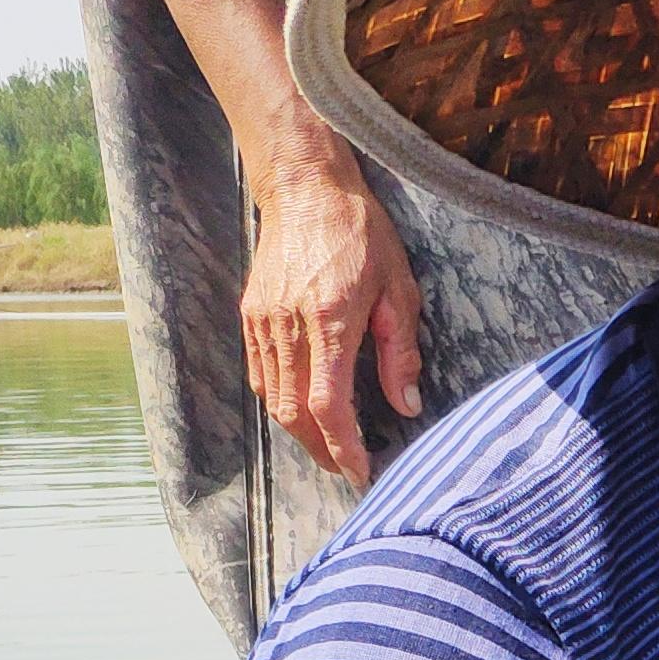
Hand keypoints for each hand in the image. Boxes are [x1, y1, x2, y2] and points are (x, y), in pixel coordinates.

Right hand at [242, 138, 424, 484]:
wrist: (305, 188)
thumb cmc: (360, 233)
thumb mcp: (398, 288)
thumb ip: (402, 351)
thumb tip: (408, 405)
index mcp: (331, 320)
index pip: (329, 404)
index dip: (343, 447)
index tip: (361, 471)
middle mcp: (290, 326)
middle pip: (295, 413)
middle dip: (321, 450)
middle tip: (346, 468)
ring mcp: (264, 322)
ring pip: (274, 399)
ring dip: (300, 431)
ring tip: (328, 445)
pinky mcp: (251, 315)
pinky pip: (261, 375)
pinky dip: (280, 402)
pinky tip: (302, 410)